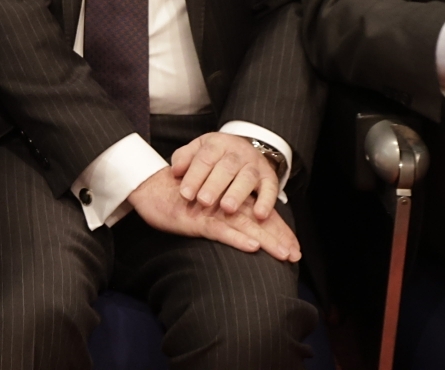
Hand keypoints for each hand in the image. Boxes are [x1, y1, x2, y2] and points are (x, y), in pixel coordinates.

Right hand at [126, 166, 300, 261]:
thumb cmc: (176, 199)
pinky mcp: (196, 219)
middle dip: (279, 238)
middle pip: (258, 221)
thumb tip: (246, 234)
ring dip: (266, 240)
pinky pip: (220, 231)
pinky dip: (237, 239)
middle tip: (296, 255)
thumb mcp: (203, 209)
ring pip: (245, 226)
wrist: (148, 187)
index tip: (295, 249)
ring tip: (284, 254)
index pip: (260, 216)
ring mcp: (211, 211)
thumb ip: (223, 217)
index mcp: (228, 200)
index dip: (279, 231)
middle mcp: (224, 204)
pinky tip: (252, 247)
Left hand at [169, 132, 278, 219]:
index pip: (204, 158)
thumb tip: (175, 171)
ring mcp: (255, 164)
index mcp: (217, 143)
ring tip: (227, 208)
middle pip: (226, 167)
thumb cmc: (214, 155)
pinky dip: (266, 201)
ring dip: (237, 193)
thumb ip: (183, 159)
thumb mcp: (197, 150)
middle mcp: (238, 152)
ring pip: (247, 177)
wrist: (243, 149)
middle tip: (203, 202)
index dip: (194, 176)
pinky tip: (259, 215)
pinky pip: (271, 188)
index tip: (184, 194)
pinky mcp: (269, 177)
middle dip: (214, 185)